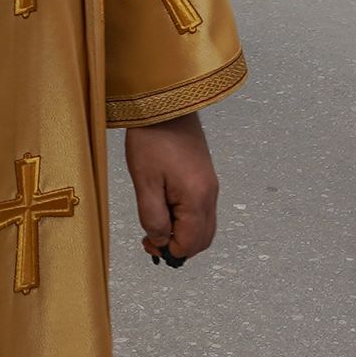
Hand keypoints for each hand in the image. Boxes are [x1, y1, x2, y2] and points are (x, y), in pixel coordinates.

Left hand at [124, 114, 219, 263]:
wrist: (166, 106)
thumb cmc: (152, 140)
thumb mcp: (145, 182)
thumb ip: (153, 217)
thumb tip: (160, 241)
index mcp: (197, 198)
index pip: (191, 243)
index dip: (170, 250)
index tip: (148, 244)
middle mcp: (210, 194)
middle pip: (203, 238)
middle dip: (179, 246)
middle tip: (152, 239)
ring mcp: (210, 185)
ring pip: (204, 226)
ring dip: (183, 233)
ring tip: (157, 225)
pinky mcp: (206, 177)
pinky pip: (202, 210)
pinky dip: (188, 220)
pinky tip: (166, 210)